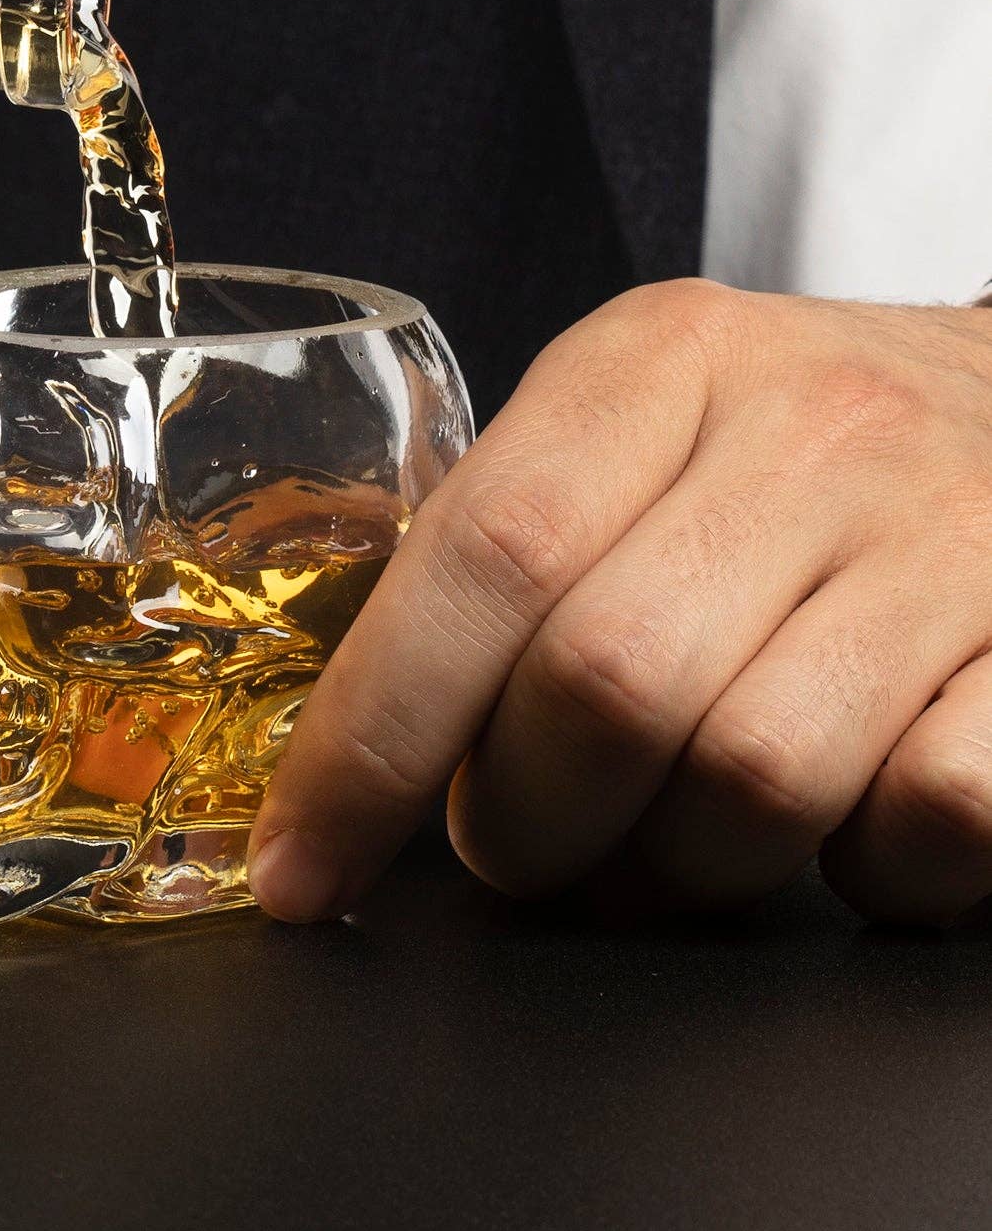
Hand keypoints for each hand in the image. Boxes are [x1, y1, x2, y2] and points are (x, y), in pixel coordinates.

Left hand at [252, 280, 991, 925]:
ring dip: (672, 865)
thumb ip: (510, 533)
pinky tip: (836, 822)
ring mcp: (945, 538)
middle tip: (509, 838)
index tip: (302, 860)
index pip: (483, 557)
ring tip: (656, 841)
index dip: (374, 735)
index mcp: (658, 361)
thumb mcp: (635, 412)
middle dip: (520, 819)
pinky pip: (929, 820)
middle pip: (605, 686)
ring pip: (752, 779)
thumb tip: (356, 738)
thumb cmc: (790, 435)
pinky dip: (862, 869)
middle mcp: (807, 432)